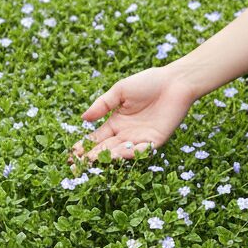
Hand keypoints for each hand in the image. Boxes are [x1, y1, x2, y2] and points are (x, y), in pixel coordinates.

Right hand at [67, 66, 196, 163]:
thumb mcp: (119, 91)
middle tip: (77, 165)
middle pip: (105, 149)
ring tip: (93, 160)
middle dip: (91, 157)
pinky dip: (131, 153)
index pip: (96, 139)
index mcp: (116, 122)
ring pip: (121, 152)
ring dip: (108, 156)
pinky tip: (119, 154)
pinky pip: (142, 150)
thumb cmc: (147, 82)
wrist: (175, 81)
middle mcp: (126, 134)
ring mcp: (140, 138)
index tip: (71, 154)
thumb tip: (83, 118)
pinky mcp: (155, 140)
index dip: (84, 146)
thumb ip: (102, 105)